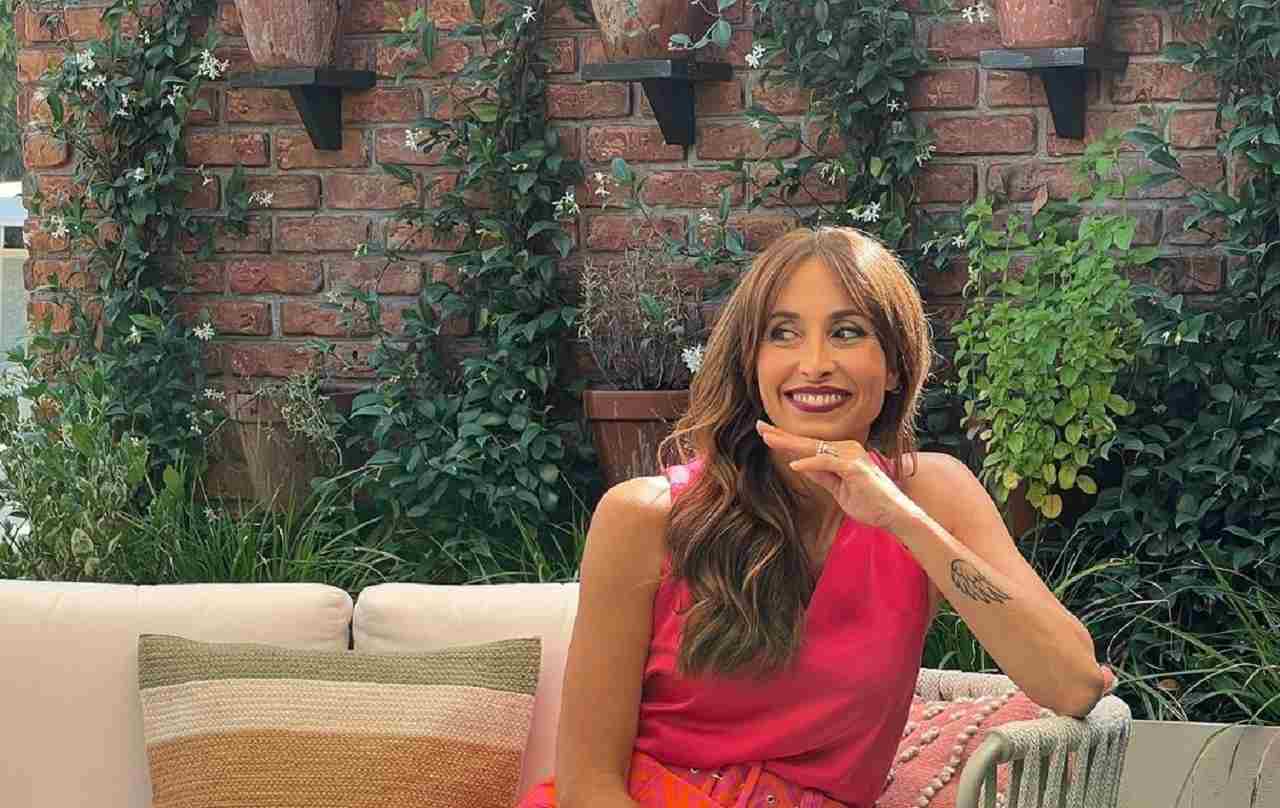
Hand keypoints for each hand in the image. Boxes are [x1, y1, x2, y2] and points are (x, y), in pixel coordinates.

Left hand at [755, 420, 925, 532]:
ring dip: (790, 444)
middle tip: (759, 426)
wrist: (895, 514)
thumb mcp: (837, 488)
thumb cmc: (869, 502)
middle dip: (782, 435)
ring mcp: (852, 457)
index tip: (766, 434)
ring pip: (815, 448)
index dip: (787, 440)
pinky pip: (827, 463)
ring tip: (768, 439)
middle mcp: (847, 449)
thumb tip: (800, 465)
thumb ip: (821, 475)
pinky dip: (810, 463)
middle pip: (808, 442)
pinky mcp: (855, 468)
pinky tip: (794, 464)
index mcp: (842, 453)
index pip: (810, 445)